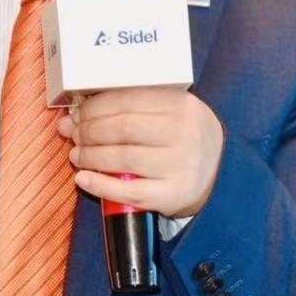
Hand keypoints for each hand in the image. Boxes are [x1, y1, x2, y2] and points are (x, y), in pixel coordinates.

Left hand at [57, 86, 223, 218]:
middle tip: (73, 134)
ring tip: (77, 155)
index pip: (127, 100)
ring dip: (91, 156)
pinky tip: (83, 179)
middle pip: (122, 128)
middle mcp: (182, 133)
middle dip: (89, 131)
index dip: (95, 107)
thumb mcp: (170, 111)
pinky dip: (100, 185)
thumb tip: (76, 114)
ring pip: (123, 159)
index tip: (77, 112)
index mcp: (180, 105)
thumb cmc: (184, 137)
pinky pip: (129, 192)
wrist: (222, 175)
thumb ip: (131, 107)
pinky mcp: (172, 195)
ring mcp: (178, 166)